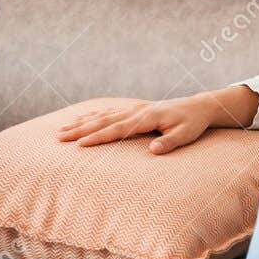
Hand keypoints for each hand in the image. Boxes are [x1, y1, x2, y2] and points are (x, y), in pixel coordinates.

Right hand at [54, 89, 253, 154]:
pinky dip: (93, 115)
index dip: (99, 137)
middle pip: (104, 121)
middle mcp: (137, 111)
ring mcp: (134, 109)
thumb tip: (153, 151)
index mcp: (147, 117)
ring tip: (61, 130)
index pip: (118, 129)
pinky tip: (80, 119)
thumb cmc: (192, 124)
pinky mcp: (134, 109)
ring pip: (103, 116)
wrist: (199, 107)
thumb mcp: (186, 135)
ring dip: (81, 123)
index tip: (80, 145)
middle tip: (60, 138)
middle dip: (81, 130)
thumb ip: (170, 143)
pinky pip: (109, 112)